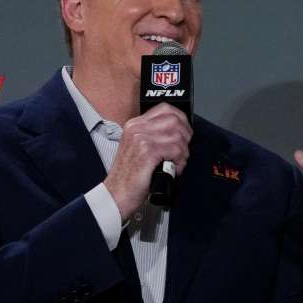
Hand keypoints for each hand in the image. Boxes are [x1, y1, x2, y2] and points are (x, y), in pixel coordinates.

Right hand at [104, 104, 192, 218]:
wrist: (117, 193)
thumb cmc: (130, 175)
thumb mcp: (138, 148)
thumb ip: (154, 136)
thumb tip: (179, 131)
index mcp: (134, 125)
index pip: (165, 108)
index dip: (181, 119)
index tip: (185, 132)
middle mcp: (137, 128)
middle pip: (175, 120)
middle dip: (185, 137)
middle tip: (182, 151)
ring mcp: (141, 139)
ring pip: (178, 136)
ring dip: (183, 153)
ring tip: (176, 163)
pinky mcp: (148, 152)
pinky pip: (176, 150)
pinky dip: (180, 162)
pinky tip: (173, 169)